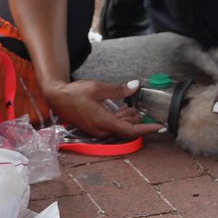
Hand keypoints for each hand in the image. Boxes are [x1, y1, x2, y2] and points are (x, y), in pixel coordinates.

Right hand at [44, 78, 162, 138]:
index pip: (131, 130)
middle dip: (138, 121)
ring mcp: (97, 130)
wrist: (56, 98)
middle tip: (146, 110)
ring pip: (119, 127)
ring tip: (135, 108)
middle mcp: (102, 130)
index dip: (148, 129)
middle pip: (127, 129)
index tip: (161, 127)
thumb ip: (118, 90)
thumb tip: (135, 87)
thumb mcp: (98, 88)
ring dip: (128, 119)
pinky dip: (120, 119)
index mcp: (104, 122)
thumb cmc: (74, 93)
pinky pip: (112, 126)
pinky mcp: (95, 128)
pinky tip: (123, 109)